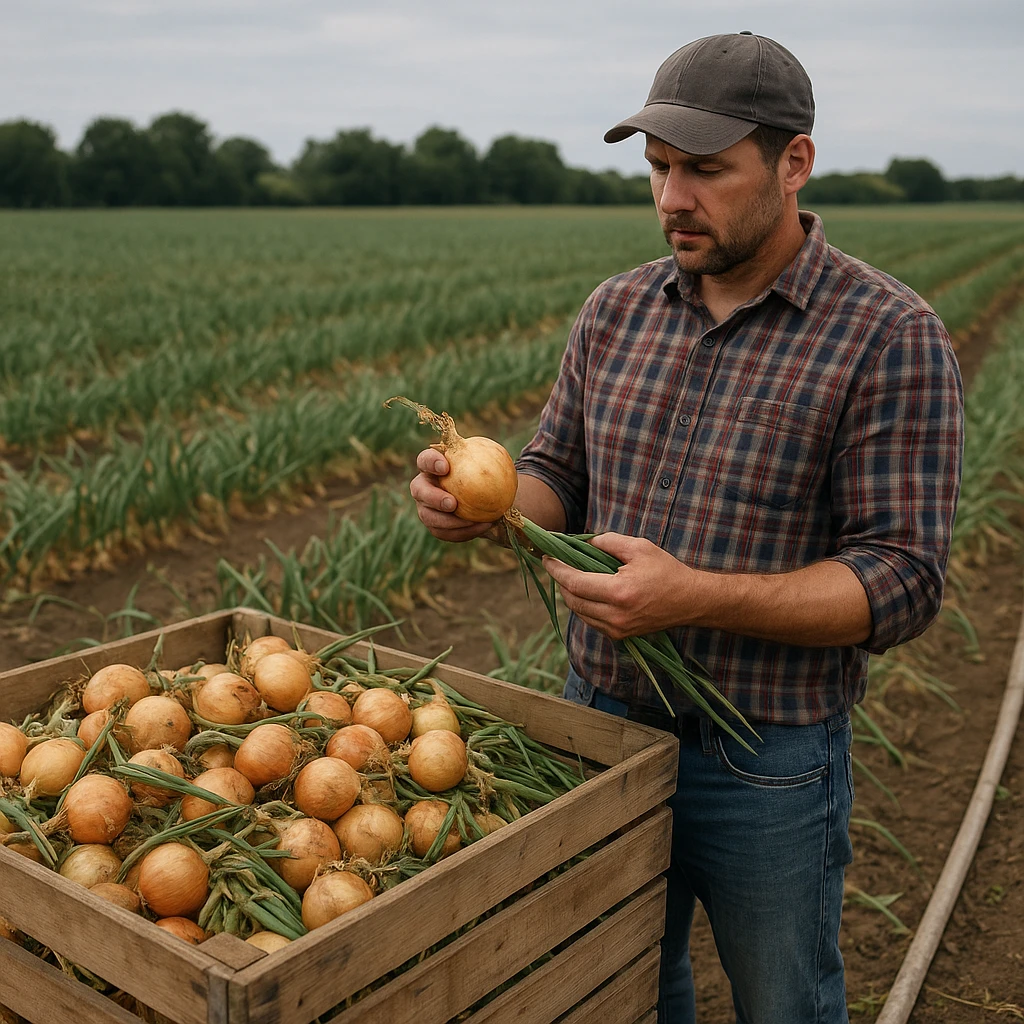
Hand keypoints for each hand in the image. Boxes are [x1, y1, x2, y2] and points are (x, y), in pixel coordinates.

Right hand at [409, 450, 496, 542]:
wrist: (483, 497)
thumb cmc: (482, 474)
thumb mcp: (487, 463)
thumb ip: (489, 459)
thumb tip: (504, 459)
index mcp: (432, 466)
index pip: (425, 459)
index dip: (431, 462)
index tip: (445, 468)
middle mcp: (423, 486)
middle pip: (418, 490)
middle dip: (433, 497)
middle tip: (452, 503)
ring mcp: (426, 507)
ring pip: (428, 516)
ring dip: (449, 521)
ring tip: (471, 521)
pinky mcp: (434, 526)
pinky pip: (444, 532)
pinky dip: (463, 532)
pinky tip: (482, 527)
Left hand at [542, 533, 700, 639]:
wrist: (691, 600)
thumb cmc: (666, 571)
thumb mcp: (639, 547)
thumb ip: (608, 542)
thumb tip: (584, 543)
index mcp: (618, 592)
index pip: (574, 582)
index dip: (556, 569)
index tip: (546, 557)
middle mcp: (615, 615)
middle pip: (572, 599)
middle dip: (561, 581)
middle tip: (558, 564)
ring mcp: (617, 629)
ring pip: (579, 613)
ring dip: (571, 594)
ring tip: (571, 576)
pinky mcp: (621, 636)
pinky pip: (591, 621)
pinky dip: (584, 606)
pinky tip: (587, 592)